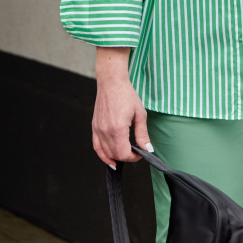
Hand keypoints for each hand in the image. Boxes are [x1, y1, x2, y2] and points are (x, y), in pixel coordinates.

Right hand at [92, 47, 152, 167]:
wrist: (111, 83)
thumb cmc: (126, 95)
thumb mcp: (140, 114)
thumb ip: (142, 134)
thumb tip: (147, 149)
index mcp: (118, 128)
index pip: (124, 153)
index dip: (134, 157)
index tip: (141, 153)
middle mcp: (105, 131)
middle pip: (115, 155)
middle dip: (127, 157)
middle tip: (136, 151)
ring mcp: (98, 129)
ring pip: (106, 152)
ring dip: (116, 156)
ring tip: (126, 154)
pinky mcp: (94, 127)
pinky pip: (96, 147)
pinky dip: (103, 155)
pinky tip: (110, 159)